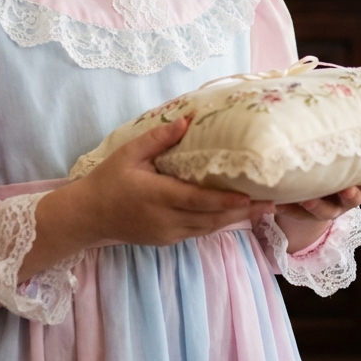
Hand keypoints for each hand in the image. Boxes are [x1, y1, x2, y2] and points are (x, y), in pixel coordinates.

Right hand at [66, 116, 274, 247]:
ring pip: (208, 228)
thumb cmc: (108, 180)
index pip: (198, 201)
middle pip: (211, 219)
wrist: (88, 216)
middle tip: (272, 203)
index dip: (226, 201)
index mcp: (157, 196)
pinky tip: (235, 214)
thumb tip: (187, 120)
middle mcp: (166, 219)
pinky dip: (218, 223)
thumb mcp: (129, 153)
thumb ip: (159, 138)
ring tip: (263, 209)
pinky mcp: (167, 240)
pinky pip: (198, 232)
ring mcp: (168, 234)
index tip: (251, 196)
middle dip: (243, 212)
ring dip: (235, 220)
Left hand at [275, 171, 360, 221]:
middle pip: (350, 200)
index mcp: (357, 185)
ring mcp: (320, 208)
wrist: (307, 200)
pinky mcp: (297, 211)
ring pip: (321, 210)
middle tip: (348, 189)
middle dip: (350, 195)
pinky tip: (274, 201)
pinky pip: (291, 211)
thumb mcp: (349, 168)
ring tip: (305, 198)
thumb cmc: (332, 175)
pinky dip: (283, 206)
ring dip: (314, 205)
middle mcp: (341, 201)